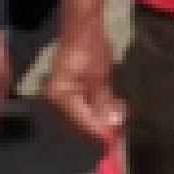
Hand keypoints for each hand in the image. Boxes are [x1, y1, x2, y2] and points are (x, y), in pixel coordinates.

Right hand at [43, 14, 124, 146]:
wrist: (81, 29)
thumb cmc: (90, 48)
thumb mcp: (100, 77)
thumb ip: (104, 104)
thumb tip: (113, 126)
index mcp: (60, 97)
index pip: (82, 124)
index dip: (99, 134)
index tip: (115, 144)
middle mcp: (53, 104)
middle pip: (79, 128)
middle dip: (100, 130)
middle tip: (120, 132)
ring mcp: (57, 102)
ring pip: (81, 122)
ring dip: (99, 123)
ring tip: (118, 120)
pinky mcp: (64, 99)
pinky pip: (80, 113)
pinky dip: (95, 114)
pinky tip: (110, 111)